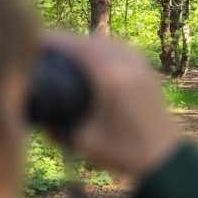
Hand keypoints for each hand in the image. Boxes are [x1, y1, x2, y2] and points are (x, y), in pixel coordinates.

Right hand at [43, 34, 182, 177]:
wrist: (164, 157)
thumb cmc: (124, 153)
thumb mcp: (82, 141)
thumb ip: (56, 127)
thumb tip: (36, 114)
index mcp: (110, 77)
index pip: (74, 46)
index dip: (51, 41)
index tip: (33, 43)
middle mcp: (127, 65)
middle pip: (89, 40)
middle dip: (66, 42)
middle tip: (46, 51)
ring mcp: (140, 66)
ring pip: (107, 42)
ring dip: (85, 44)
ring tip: (66, 56)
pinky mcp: (148, 72)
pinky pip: (121, 49)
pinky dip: (103, 50)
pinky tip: (93, 62)